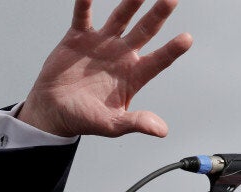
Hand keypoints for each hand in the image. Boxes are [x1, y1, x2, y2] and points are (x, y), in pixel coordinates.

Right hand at [19, 0, 191, 137]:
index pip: (159, 60)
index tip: (187, 39)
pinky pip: (84, 16)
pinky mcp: (78, 38)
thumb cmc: (85, 119)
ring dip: (131, 3)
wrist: (53, 111)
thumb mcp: (112, 125)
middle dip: (158, 15)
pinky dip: (86, 3)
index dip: (172, 50)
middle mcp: (122, 56)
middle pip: (145, 31)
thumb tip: (162, 130)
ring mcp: (102, 44)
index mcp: (133, 75)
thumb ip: (136, 123)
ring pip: (120, 18)